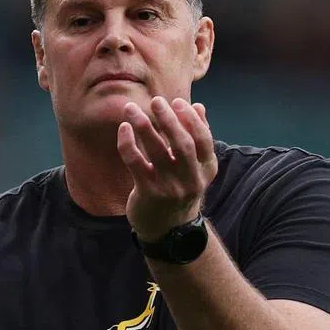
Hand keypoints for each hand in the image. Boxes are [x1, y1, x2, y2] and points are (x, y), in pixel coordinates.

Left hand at [117, 97, 217, 241]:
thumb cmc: (180, 188)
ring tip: (131, 108)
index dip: (191, 120)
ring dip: (143, 126)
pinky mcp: (148, 193)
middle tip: (155, 101)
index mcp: (206, 169)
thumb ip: (197, 138)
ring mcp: (169, 187)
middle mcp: (191, 179)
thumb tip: (198, 107)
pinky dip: (128, 143)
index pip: (203, 140)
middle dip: (168, 120)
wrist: (168, 229)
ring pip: (157, 151)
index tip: (178, 102)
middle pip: (182, 144)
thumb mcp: (195, 168)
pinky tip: (123, 128)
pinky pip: (136, 162)